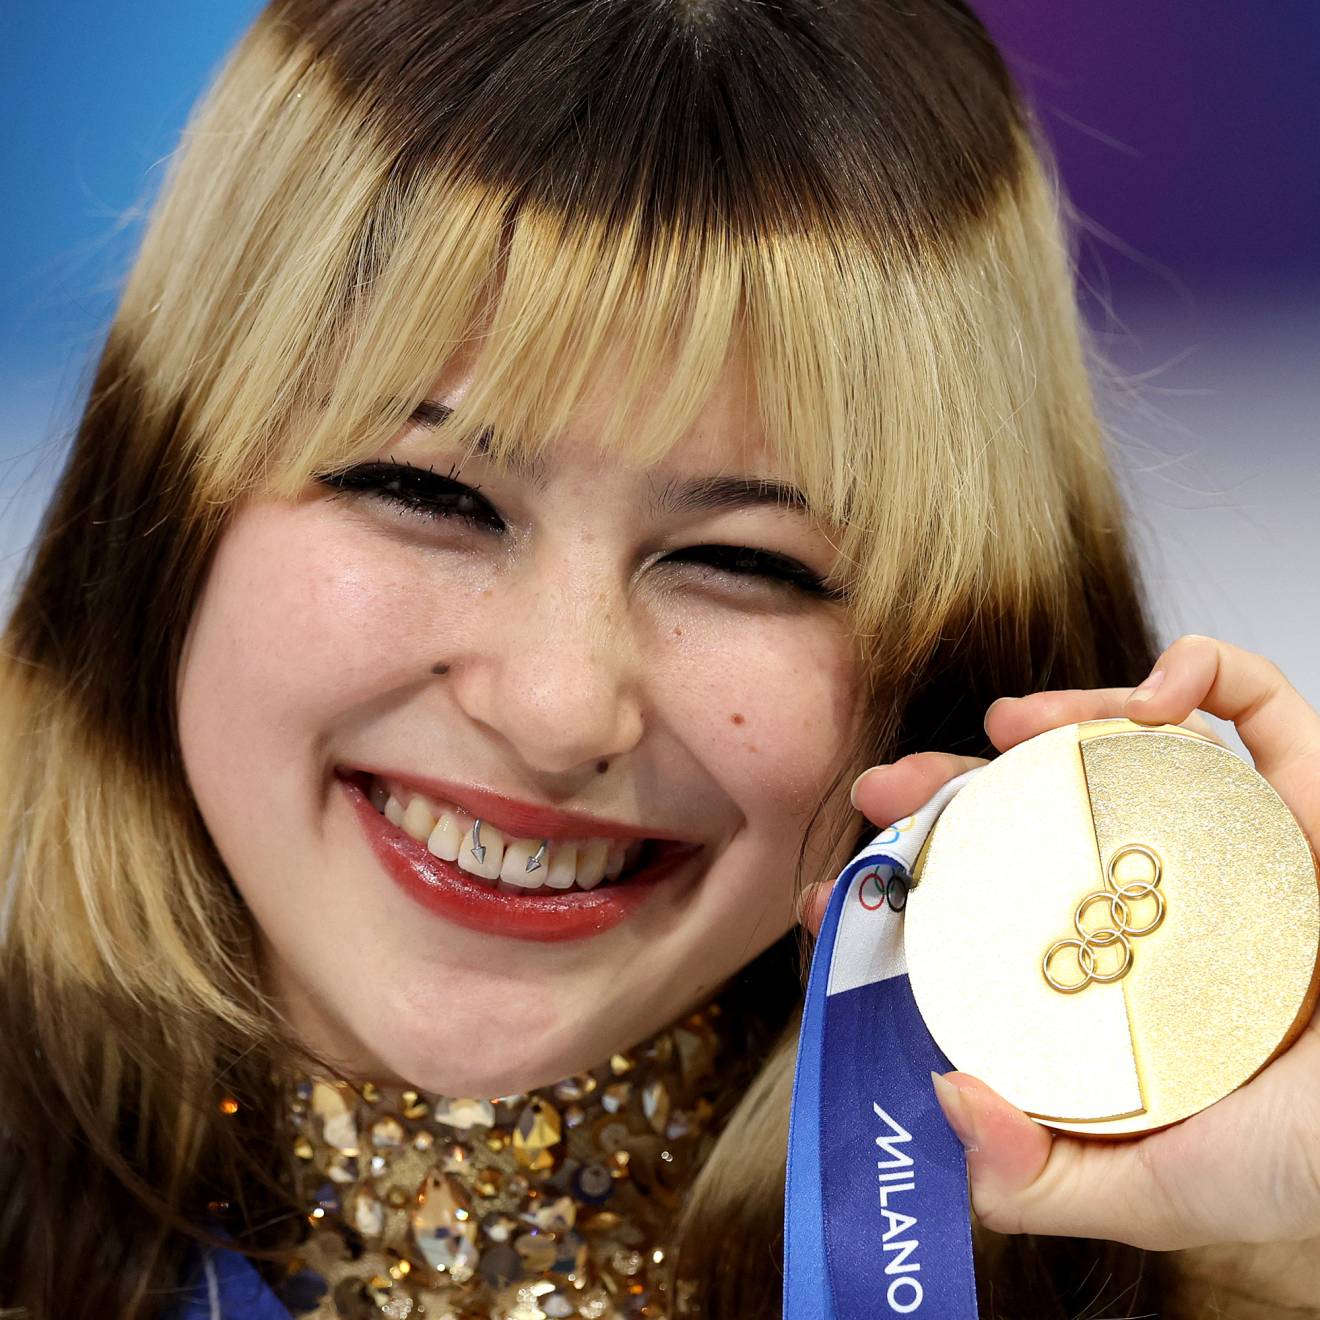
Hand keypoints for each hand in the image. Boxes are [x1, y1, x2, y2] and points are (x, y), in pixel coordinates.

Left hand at [802, 634, 1319, 1252]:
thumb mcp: (1169, 1186)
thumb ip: (1049, 1177)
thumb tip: (945, 1098)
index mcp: (1127, 985)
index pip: (992, 921)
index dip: (912, 897)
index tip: (844, 887)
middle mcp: (1171, 908)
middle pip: (1038, 823)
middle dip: (948, 796)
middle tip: (885, 789)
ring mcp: (1237, 845)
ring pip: (1126, 752)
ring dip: (1056, 719)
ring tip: (1005, 721)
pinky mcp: (1315, 795)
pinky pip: (1259, 708)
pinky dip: (1208, 671)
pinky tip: (1159, 689)